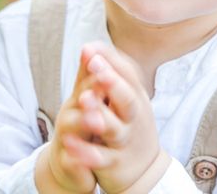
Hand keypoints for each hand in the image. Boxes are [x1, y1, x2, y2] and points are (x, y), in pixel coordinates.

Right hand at [34, 53, 99, 193]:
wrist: (67, 164)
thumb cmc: (82, 125)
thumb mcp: (88, 98)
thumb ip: (92, 74)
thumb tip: (97, 44)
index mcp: (81, 97)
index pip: (88, 76)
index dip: (92, 65)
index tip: (96, 51)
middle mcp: (71, 112)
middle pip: (79, 96)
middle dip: (90, 87)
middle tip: (101, 79)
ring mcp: (67, 136)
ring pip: (72, 126)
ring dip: (84, 120)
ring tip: (97, 118)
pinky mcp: (68, 161)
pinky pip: (71, 159)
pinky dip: (77, 157)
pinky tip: (83, 157)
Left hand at [63, 43, 170, 193]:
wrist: (146, 171)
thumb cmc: (130, 125)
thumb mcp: (124, 99)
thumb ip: (107, 74)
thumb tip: (89, 45)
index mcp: (135, 97)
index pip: (128, 74)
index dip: (109, 60)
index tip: (89, 48)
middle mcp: (134, 117)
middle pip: (127, 98)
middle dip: (112, 82)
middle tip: (95, 66)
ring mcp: (125, 140)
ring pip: (115, 128)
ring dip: (99, 114)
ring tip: (83, 100)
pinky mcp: (115, 163)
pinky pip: (100, 158)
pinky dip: (86, 152)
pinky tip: (69, 143)